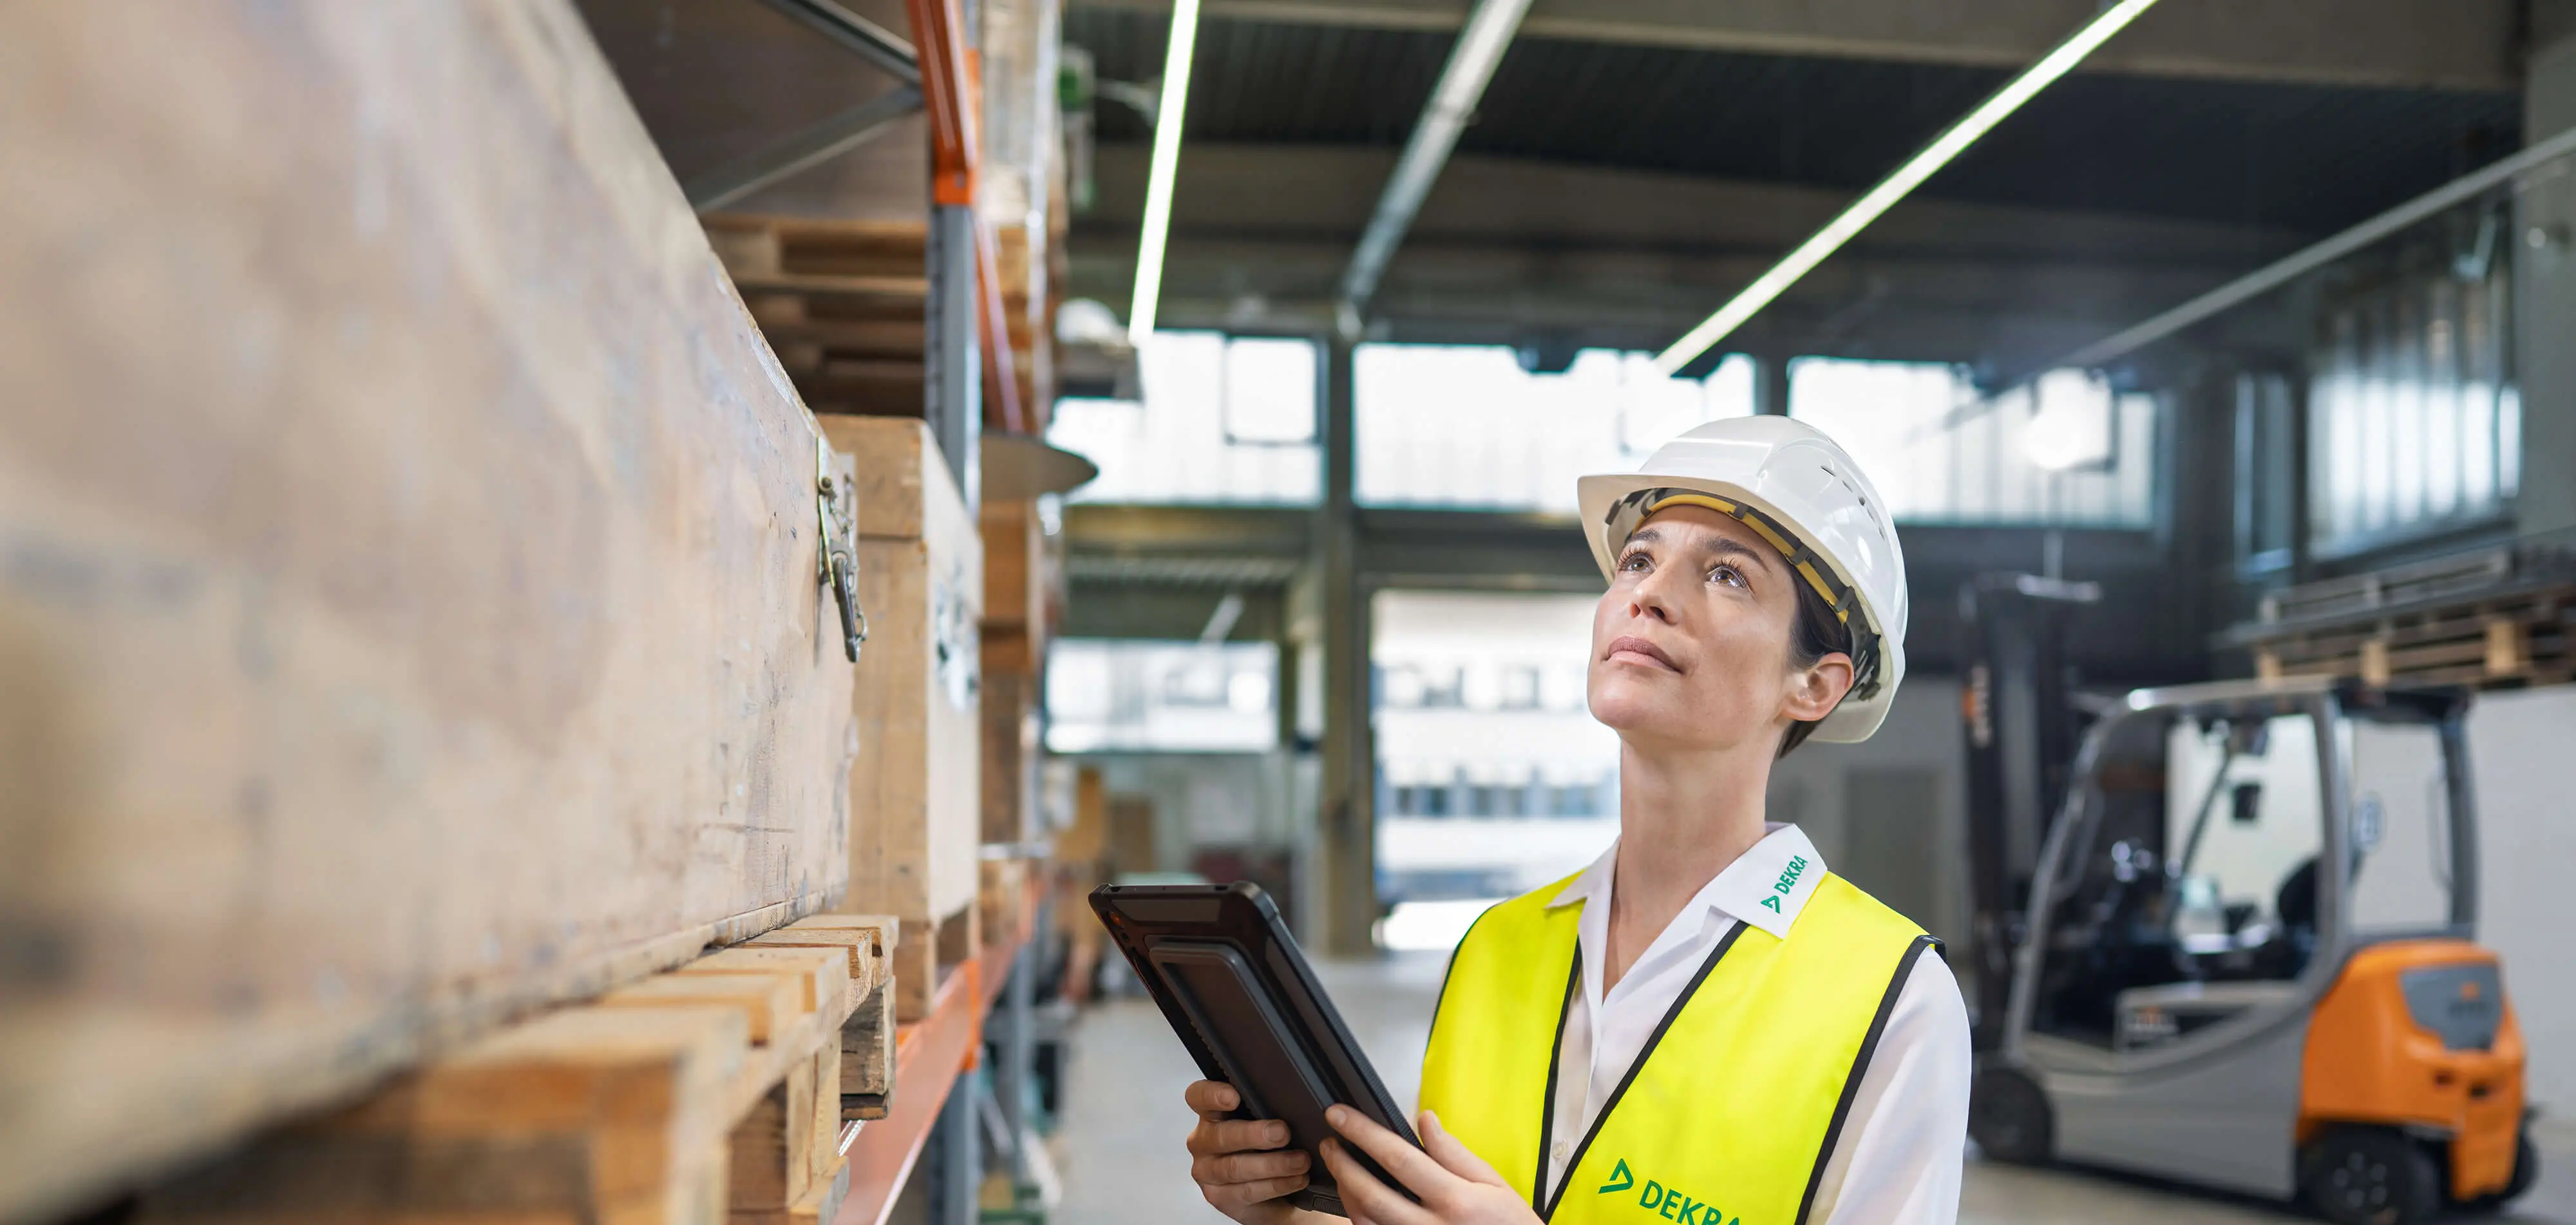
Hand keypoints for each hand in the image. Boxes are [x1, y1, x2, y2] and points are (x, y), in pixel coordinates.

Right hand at [1184, 1080, 1312, 1224]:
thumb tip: (1290, 1098)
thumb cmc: (1269, 1147)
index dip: (1212, 1095)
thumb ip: (1267, 1107)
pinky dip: (1276, 1185)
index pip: (1198, 1097)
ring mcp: (1206, 1171)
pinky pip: (1247, 1191)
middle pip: (1221, 1135)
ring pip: (1235, 1167)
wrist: (1274, 1192)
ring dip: (1273, 1164)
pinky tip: (1296, 1179)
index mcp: (1211, 1114)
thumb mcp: (1267, 1122)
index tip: (1234, 1097)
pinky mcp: (1218, 1197)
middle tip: (1282, 1133)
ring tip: (1300, 1161)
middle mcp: (1203, 1140)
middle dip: (1254, 1134)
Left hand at [1320, 1104, 1541, 1224]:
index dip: (1363, 1133)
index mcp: (1455, 1200)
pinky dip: (1357, 1218)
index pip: (1398, 1157)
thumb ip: (1455, 1153)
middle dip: (1342, 1163)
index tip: (1339, 1115)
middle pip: (1370, 1192)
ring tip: (1340, 1167)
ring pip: (1364, 1221)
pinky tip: (1355, 1199)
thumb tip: (1425, 1119)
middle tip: (1329, 1141)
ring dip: (1345, 1191)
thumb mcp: (1494, 1184)